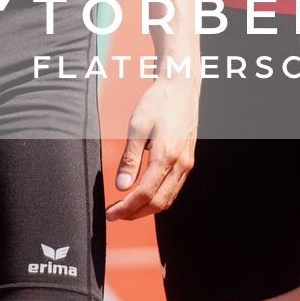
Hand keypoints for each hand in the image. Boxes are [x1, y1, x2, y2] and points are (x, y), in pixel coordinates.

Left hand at [105, 77, 197, 221]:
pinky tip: (144, 195)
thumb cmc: (158, 102)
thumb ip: (130, 159)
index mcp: (166, 156)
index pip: (144, 194)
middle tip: (114, 215)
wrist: (182, 86)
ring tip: (126, 208)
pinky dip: (158, 198)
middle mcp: (180, 164)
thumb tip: (121, 186)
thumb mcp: (137, 126)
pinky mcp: (188, 161)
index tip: (110, 214)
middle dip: (134, 213)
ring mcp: (187, 164)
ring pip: (168, 199)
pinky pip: (174, 189)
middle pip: (158, 203)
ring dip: (146, 209)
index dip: (126, 208)